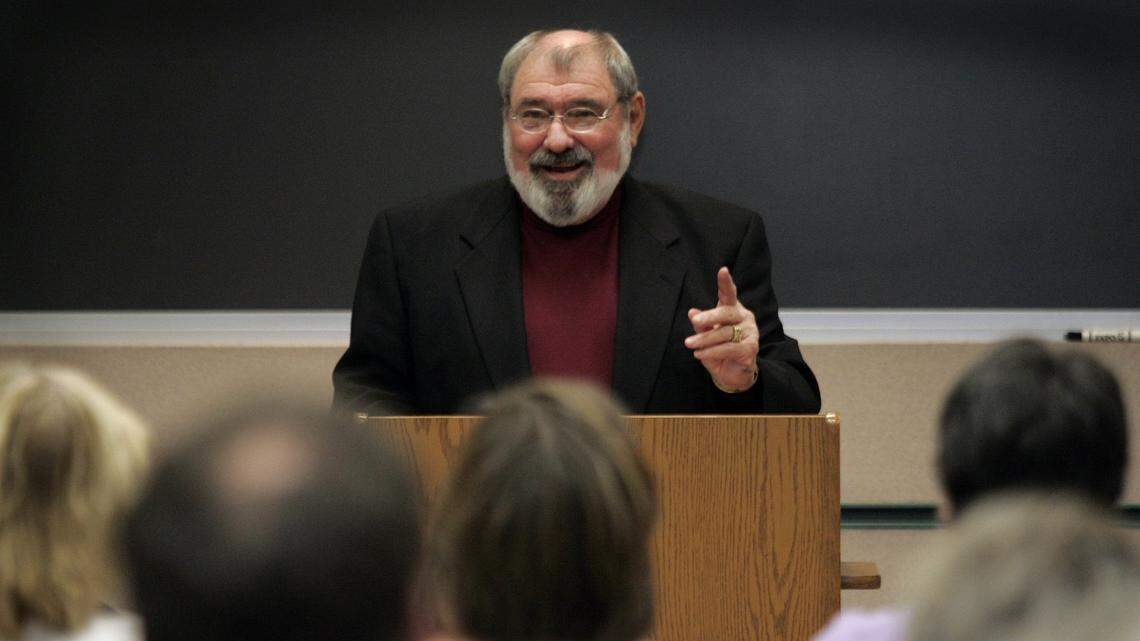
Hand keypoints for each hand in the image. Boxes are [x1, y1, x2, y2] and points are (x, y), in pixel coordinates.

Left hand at [684, 267, 759, 391]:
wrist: (731, 373)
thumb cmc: (719, 349)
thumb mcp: (706, 335)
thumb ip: (701, 324)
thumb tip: (692, 312)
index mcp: (733, 310)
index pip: (730, 294)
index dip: (726, 283)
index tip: (723, 270)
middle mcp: (744, 318)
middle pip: (727, 313)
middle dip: (710, 316)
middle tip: (695, 320)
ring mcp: (750, 333)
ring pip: (725, 333)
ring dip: (704, 339)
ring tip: (690, 344)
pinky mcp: (750, 349)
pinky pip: (729, 348)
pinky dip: (712, 352)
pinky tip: (700, 354)